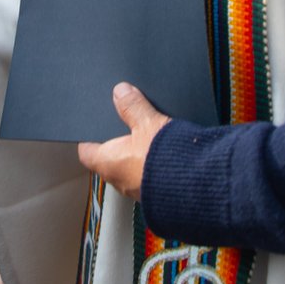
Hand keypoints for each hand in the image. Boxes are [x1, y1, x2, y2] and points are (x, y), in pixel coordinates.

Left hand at [77, 83, 170, 200]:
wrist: (197, 185)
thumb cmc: (165, 159)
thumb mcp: (147, 123)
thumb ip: (132, 106)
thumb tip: (121, 92)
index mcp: (108, 163)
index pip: (87, 152)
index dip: (89, 137)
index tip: (93, 125)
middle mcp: (119, 181)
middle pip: (110, 157)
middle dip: (117, 141)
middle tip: (124, 123)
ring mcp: (138, 189)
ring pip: (131, 166)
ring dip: (137, 153)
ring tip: (149, 134)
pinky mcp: (158, 192)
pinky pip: (149, 174)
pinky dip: (153, 162)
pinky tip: (166, 149)